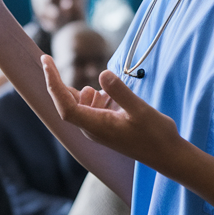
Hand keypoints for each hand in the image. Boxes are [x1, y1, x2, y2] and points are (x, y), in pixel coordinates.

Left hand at [42, 58, 181, 169]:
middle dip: (57, 82)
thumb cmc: (156, 134)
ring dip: (82, 92)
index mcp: (96, 126)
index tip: (46, 61)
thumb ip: (120, 92)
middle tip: (48, 59)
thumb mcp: (140, 110)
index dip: (53, 84)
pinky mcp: (105, 127)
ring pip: (78, 106)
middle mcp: (92, 129)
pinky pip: (90, 109)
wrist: (167, 155)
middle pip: (66, 104)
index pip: (66, 105)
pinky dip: (94, 97)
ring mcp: (98, 129)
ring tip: (103, 91)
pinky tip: (108, 94)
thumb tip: (101, 73)